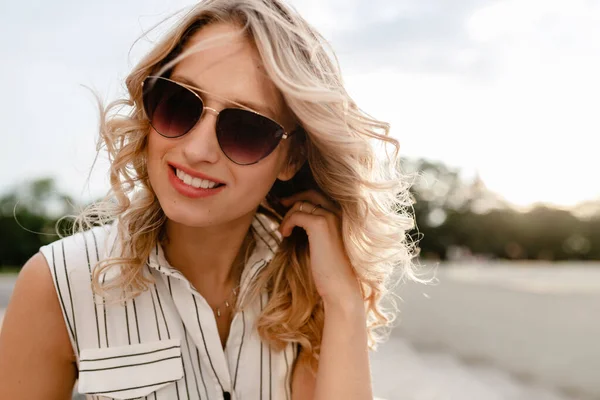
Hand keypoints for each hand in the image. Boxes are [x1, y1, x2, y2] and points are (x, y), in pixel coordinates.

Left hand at [278, 190, 361, 304]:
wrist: (341, 285)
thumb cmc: (332, 269)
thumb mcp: (326, 242)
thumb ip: (318, 227)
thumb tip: (298, 216)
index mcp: (343, 215)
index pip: (320, 196)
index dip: (303, 198)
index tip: (289, 205)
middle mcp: (339, 211)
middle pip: (311, 194)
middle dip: (294, 198)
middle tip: (281, 205)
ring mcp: (330, 216)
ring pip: (301, 204)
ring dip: (288, 215)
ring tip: (284, 231)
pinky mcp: (320, 224)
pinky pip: (296, 215)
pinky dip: (287, 223)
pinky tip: (285, 234)